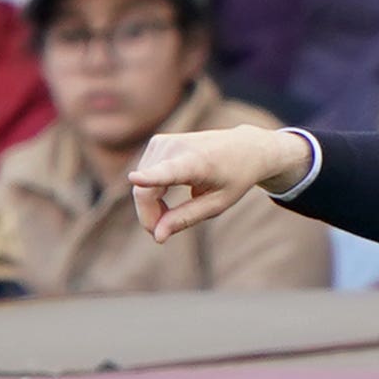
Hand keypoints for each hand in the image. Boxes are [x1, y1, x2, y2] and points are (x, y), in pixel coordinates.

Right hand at [133, 123, 314, 246]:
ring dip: (150, 206)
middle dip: (149, 216)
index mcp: (198, 163)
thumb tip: (157, 236)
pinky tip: (166, 197)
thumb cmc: (233, 178)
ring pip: (140, 186)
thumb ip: (186, 219)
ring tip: (173, 212)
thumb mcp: (217, 204)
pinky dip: (150, 193)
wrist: (244, 147)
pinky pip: (143, 177)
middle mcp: (176, 148)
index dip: (149, 178)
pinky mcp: (157, 142)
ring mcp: (163, 142)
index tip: (134, 179)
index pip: (169, 172)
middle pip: (144, 191)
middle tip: (163, 233)